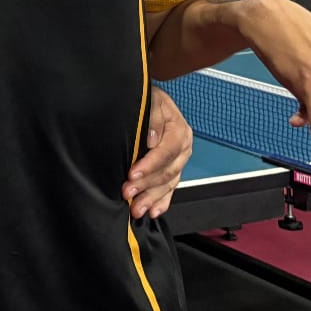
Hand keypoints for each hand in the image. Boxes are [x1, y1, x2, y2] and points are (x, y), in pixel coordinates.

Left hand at [124, 87, 192, 219]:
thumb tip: (152, 139)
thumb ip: (153, 116)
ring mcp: (179, 161)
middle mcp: (183, 148)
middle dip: (147, 185)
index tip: (132, 174)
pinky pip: (170, 189)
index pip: (166, 151)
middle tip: (127, 192)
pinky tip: (153, 211)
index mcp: (179, 130)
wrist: (151, 100)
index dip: (150, 164)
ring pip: (168, 184)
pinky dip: (162, 202)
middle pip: (168, 171)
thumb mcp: (151, 99)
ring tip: (136, 209)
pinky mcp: (173, 170)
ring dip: (152, 198)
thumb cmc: (148, 99)